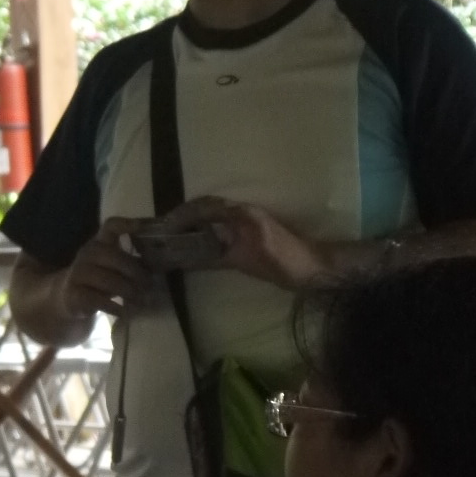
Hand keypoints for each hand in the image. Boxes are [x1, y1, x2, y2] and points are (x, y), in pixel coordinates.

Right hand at [57, 217, 164, 319]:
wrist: (70, 298)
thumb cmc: (101, 280)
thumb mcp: (115, 268)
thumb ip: (132, 263)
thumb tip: (160, 265)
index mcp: (100, 243)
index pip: (110, 226)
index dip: (125, 224)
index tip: (141, 227)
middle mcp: (87, 254)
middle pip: (112, 255)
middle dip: (134, 270)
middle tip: (148, 284)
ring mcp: (78, 273)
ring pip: (106, 279)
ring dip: (127, 290)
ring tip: (140, 300)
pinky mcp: (74, 293)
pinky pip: (97, 300)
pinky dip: (114, 306)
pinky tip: (124, 311)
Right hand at [159, 198, 325, 290]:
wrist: (314, 269)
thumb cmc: (288, 262)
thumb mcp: (255, 257)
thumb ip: (227, 250)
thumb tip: (197, 247)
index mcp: (243, 214)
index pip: (205, 207)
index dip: (183, 215)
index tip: (164, 226)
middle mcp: (242, 215)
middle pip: (205, 210)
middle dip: (182, 218)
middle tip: (161, 232)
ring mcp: (245, 226)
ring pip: (210, 220)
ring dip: (190, 227)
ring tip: (170, 240)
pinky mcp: (247, 240)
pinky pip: (218, 235)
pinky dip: (202, 240)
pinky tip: (192, 252)